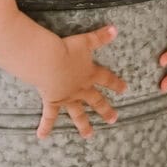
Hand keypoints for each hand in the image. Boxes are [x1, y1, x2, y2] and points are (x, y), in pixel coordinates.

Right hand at [36, 25, 125, 139]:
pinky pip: (49, 116)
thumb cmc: (67, 49)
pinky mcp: (52, 101)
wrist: (48, 61)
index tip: (125, 89)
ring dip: (83, 125)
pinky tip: (42, 136)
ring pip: (78, 113)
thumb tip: (115, 29)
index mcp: (90, 74)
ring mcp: (67, 97)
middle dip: (105, 109)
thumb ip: (100, 37)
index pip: (107, 79)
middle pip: (96, 100)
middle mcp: (81, 89)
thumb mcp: (86, 41)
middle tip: (113, 120)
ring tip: (89, 135)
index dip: (116, 84)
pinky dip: (45, 126)